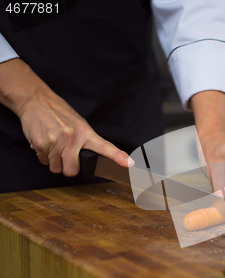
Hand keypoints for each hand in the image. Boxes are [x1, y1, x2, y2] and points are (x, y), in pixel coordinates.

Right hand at [0, 58, 131, 175]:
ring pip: (56, 168)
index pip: (105, 147)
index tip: (128, 163)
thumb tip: (93, 157)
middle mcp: (72, 138)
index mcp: (86, 133)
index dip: (118, 156)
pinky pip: (44, 161)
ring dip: (54, 162)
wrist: (36, 101)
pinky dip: (44, 156)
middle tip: (66, 157)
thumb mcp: (79, 124)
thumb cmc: (59, 113)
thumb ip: (86, 140)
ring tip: (54, 146)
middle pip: (72, 170)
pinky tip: (45, 144)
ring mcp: (56, 141)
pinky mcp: (41, 143)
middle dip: (68, 168)